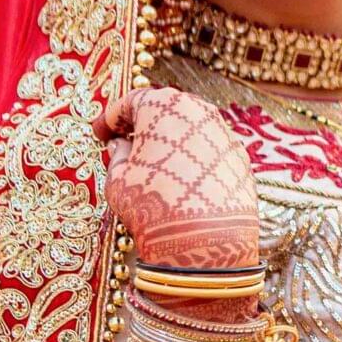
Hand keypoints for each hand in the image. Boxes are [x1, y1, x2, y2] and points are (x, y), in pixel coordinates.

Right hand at [95, 87, 258, 269]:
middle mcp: (198, 111)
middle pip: (164, 111)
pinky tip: (182, 180)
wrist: (206, 238)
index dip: (111, 119)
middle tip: (125, 143)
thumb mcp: (118, 179)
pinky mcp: (240, 158)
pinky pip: (209, 152)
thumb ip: (117, 156)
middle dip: (142, 126)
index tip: (102, 133)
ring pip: (189, 131)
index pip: (131, 102)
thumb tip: (121, 147)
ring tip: (152, 165)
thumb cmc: (154, 204)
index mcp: (163, 105)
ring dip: (170, 143)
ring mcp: (223, 133)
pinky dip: (193, 160)